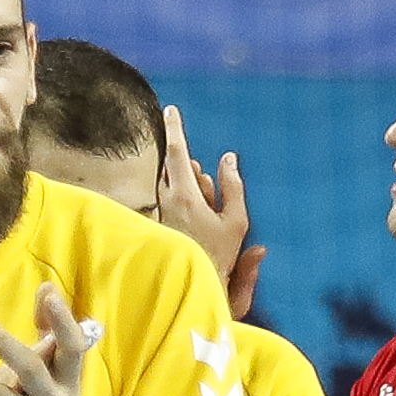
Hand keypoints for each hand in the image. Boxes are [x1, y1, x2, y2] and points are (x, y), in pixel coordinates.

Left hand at [155, 106, 264, 313]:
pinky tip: (198, 220)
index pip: (175, 152)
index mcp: (184, 196)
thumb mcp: (236, 222)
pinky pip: (170, 199)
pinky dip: (186, 200)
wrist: (195, 285)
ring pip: (172, 183)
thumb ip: (233, 187)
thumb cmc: (219, 257)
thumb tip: (229, 159)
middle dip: (191, 168)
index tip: (170, 110)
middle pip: (174, 167)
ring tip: (207, 209)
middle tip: (208, 189)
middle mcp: (166, 201)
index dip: (174, 129)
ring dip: (191, 186)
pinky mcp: (159, 222)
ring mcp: (160, 212)